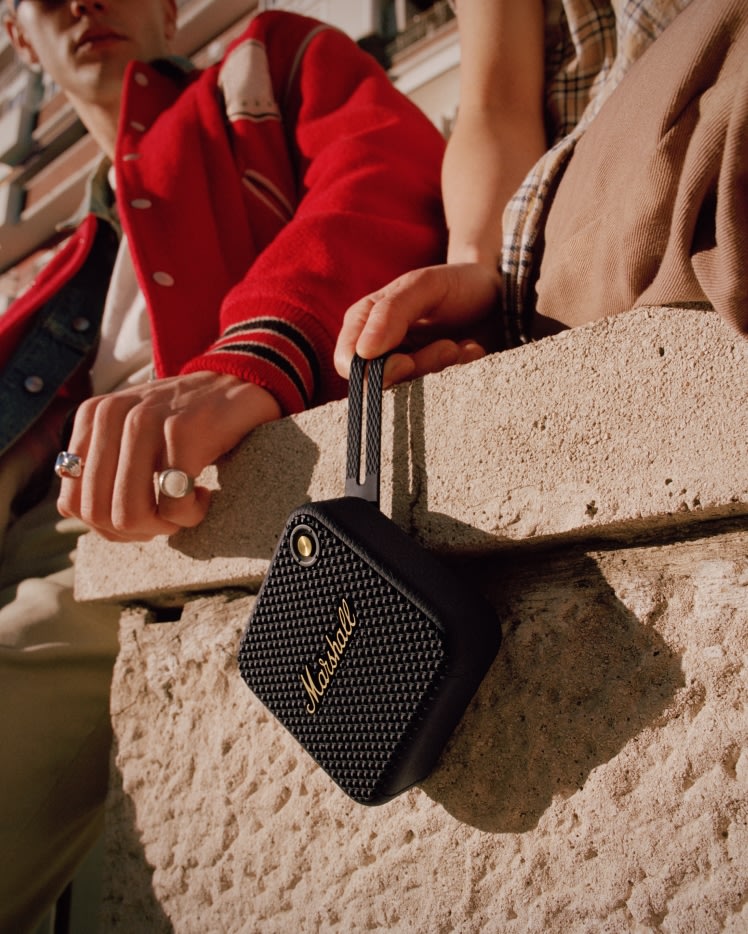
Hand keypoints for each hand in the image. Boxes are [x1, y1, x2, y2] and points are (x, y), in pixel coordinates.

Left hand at [56, 372, 280, 541]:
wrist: (239, 384)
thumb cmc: (186, 423)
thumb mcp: (131, 436)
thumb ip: (103, 467)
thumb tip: (86, 520)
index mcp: (92, 417)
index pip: (72, 502)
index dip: (107, 526)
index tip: (142, 515)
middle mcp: (111, 414)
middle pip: (99, 513)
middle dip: (136, 531)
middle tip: (166, 517)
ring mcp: (145, 421)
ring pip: (130, 514)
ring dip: (163, 526)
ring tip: (185, 508)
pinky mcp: (182, 433)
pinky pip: (173, 506)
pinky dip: (192, 514)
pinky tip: (204, 495)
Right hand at [334, 262, 500, 385]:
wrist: (501, 293)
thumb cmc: (458, 283)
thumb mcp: (425, 285)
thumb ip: (391, 312)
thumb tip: (363, 352)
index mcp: (365, 321)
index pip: (348, 363)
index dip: (372, 372)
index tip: (406, 362)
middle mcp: (380, 348)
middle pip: (380, 382)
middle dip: (419, 368)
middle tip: (449, 348)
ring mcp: (408, 366)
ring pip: (410, 391)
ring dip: (442, 370)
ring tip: (462, 346)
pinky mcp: (434, 380)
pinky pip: (440, 393)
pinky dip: (460, 374)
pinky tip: (473, 351)